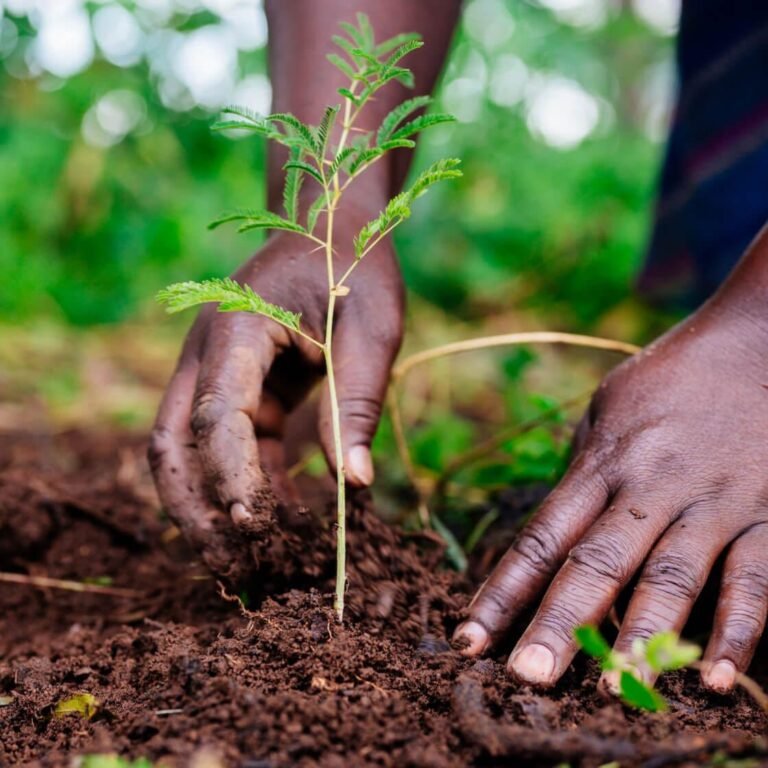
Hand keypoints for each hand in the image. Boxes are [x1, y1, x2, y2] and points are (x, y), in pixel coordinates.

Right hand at [148, 212, 403, 574]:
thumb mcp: (372, 327)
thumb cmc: (355, 264)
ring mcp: (218, 370)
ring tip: (253, 558)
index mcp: (236, 329)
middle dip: (194, 508)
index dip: (230, 475)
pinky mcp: (242, 385)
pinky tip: (282, 516)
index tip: (257, 526)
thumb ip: (357, 401)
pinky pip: (231, 443)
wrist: (332, 224)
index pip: (214, 415)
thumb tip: (355, 485)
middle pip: (172, 442)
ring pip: (190, 449)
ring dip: (213, 504)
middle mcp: (211, 353)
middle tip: (234, 565)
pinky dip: (248, 482)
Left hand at [454, 295, 767, 693]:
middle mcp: (650, 487)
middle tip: (528, 680)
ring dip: (642, 637)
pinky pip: (752, 581)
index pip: (542, 537)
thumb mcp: (606, 412)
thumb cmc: (667, 381)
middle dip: (560, 623)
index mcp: (602, 463)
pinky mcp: (766, 517)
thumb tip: (551, 539)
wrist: (754, 342)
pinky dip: (737, 632)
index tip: (469, 640)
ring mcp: (710, 504)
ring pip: (671, 578)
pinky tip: (714, 678)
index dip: (502, 592)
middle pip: (596, 563)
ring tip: (616, 692)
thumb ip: (580, 475)